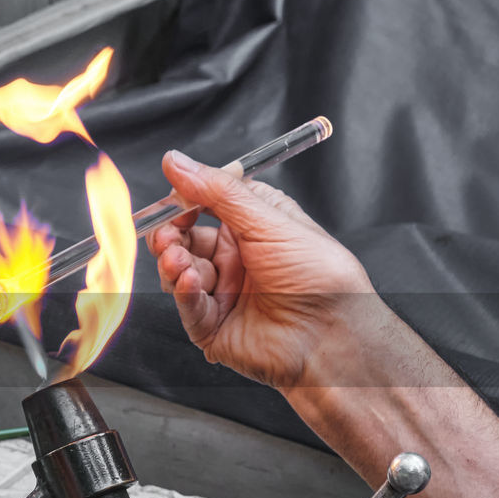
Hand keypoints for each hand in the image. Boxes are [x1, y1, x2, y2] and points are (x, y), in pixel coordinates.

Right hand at [147, 150, 377, 389]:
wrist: (332, 335)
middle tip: (166, 234)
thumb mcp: (268, 220)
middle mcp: (237, 258)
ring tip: (179, 261)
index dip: (184, 200)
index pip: (206, 204)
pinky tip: (190, 282)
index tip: (170, 198)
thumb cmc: (320, 277)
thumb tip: (177, 162)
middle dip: (170, 235)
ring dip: (174, 263)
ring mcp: (224, 292)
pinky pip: (187, 306)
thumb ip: (218, 192)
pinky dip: (183, 292)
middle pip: (185, 239)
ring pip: (180, 272)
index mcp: (253, 226)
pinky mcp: (214, 326)